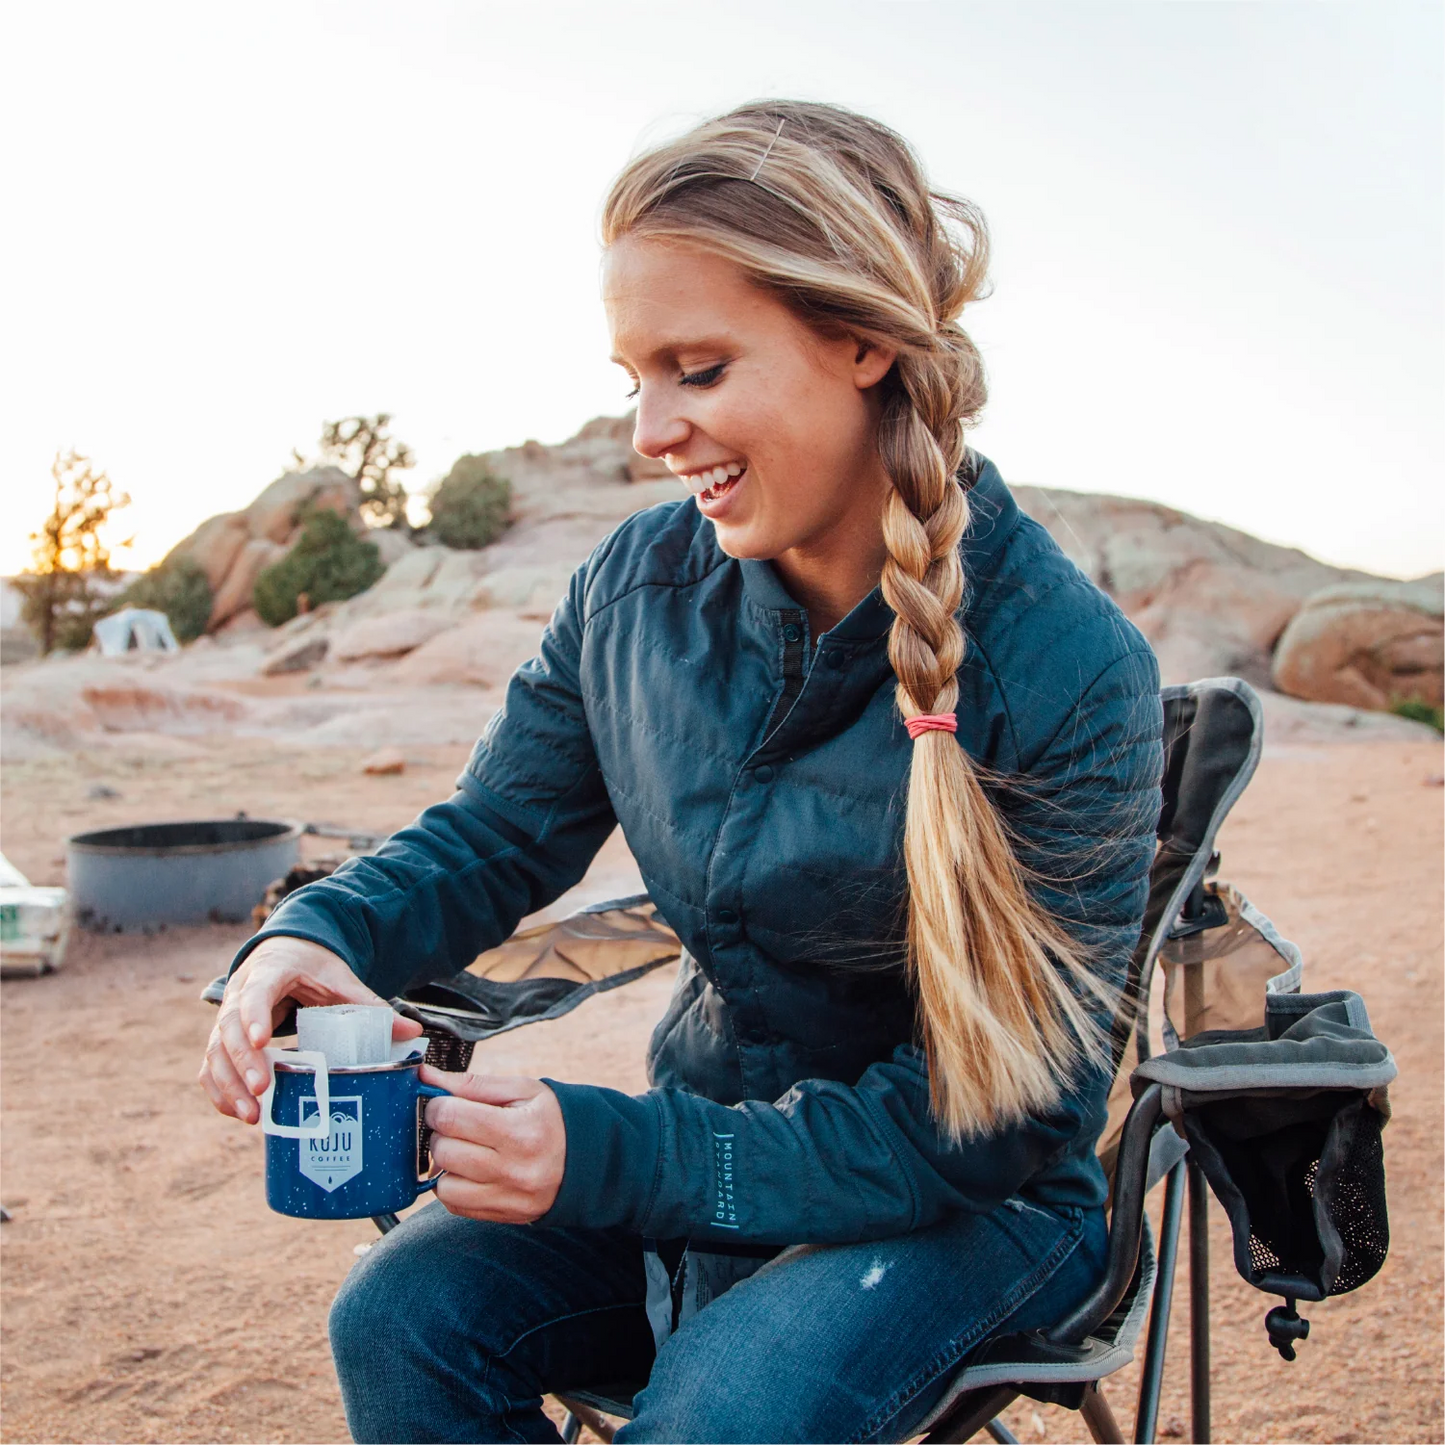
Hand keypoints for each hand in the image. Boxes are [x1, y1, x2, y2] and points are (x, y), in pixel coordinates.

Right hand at [199, 935, 422, 1124]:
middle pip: (228, 1028)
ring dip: (228, 1085)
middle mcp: (240, 993)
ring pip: (214, 1052)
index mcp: (270, 971)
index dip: (254, 1016)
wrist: (285, 951)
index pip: (256, 992)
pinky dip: (221, 1090)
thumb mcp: (341, 979)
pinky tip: (240, 1113)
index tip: (260, 1042)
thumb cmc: (312, 966)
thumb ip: (369, 1005)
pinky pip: (211, 1066)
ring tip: (252, 1115)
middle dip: (242, 1063)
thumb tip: (412, 1031)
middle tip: (262, 1091)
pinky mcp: (224, 1037)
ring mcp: (227, 1016)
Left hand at [421, 1065, 566, 1223]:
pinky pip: (453, 1204)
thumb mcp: (521, 1090)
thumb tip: (425, 1076)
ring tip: (464, 1148)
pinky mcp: (501, 1216)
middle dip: (440, 1132)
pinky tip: (470, 1170)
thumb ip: (471, 1084)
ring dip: (444, 1163)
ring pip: (443, 1183)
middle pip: (443, 1150)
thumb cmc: (551, 1118)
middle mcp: (513, 1169)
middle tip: (457, 1124)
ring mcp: (508, 1197)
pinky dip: (453, 1185)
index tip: (445, 1103)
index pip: (451, 1117)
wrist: (588, 1160)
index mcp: (520, 1130)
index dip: (438, 1105)